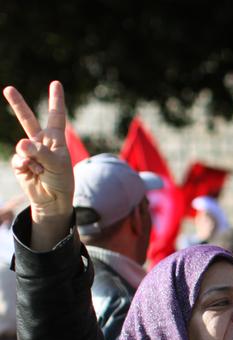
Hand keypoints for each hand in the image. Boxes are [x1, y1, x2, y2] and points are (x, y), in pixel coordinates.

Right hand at [3, 81, 73, 248]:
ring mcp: (29, 152)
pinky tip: (34, 174)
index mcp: (55, 139)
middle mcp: (41, 142)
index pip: (56, 116)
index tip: (56, 84)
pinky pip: (19, 160)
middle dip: (17, 104)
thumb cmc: (61, 181)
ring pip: (23, 146)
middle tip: (8, 89)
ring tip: (41, 170)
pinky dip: (26, 168)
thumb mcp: (57, 165)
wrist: (52, 200)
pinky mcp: (20, 162)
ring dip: (33, 159)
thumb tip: (22, 144)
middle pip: (28, 120)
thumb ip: (41, 152)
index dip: (56, 100)